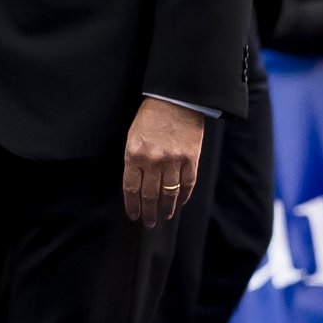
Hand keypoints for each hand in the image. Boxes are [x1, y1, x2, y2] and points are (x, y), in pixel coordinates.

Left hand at [123, 98, 202, 228]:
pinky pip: (187, 184)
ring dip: (166, 208)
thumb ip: (134, 161)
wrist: (176, 99)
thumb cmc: (151, 116)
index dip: (132, 205)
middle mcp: (153, 161)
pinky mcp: (191, 159)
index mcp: (134, 154)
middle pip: (150, 195)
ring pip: (169, 193)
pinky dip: (184, 196)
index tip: (134, 215)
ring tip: (165, 216)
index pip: (131, 189)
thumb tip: (138, 185)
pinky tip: (180, 203)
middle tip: (149, 223)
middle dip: (149, 212)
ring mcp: (174, 161)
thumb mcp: (133, 136)